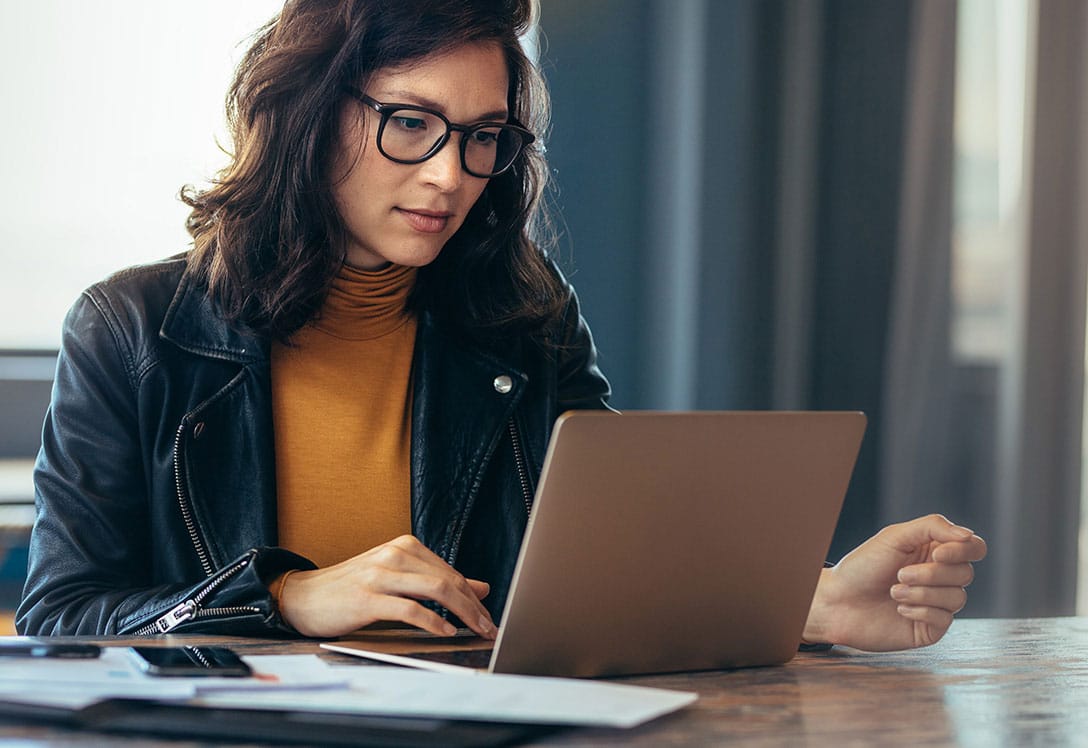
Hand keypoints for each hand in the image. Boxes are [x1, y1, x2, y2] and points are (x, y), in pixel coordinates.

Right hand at [276, 535, 495, 638]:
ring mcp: (380, 574)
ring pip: (436, 590)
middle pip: (448, 580)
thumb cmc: (351, 589)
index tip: (488, 617)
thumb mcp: (397, 578)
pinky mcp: (367, 598)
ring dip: (463, 613)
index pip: (451, 572)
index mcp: (404, 547)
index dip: (474, 596)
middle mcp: (395, 554)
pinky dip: (433, 622)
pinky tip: (445, 632)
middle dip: (474, 606)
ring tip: (475, 630)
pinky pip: (410, 609)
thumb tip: (481, 588)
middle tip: (490, 627)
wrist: (302, 596)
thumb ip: (436, 581)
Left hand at [803, 514, 986, 650]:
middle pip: (965, 573)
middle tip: (900, 574)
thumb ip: (933, 527)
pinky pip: (945, 619)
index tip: (937, 554)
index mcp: (934, 551)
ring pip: (958, 597)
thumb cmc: (863, 566)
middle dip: (931, 574)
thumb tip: (968, 536)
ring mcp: (937, 603)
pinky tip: (899, 609)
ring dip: (922, 593)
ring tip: (893, 591)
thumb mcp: (895, 537)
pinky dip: (920, 610)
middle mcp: (940, 577)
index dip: (963, 551)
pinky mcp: (930, 628)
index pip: (973, 548)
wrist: (838, 601)